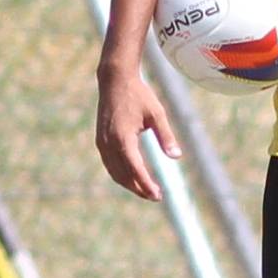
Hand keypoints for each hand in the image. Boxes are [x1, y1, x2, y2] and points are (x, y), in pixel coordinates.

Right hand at [95, 68, 180, 200]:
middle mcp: (109, 143)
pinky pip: (110, 164)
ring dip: (130, 184)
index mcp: (123, 137)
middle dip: (139, 188)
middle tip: (156, 197)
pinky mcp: (100, 140)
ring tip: (146, 191)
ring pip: (115, 172)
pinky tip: (133, 178)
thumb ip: (166, 136)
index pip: (135, 169)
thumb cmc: (139, 95)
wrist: (115, 81)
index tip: (158, 195)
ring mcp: (102, 142)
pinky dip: (121, 174)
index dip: (146, 184)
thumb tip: (177, 157)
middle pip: (123, 175)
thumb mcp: (157, 114)